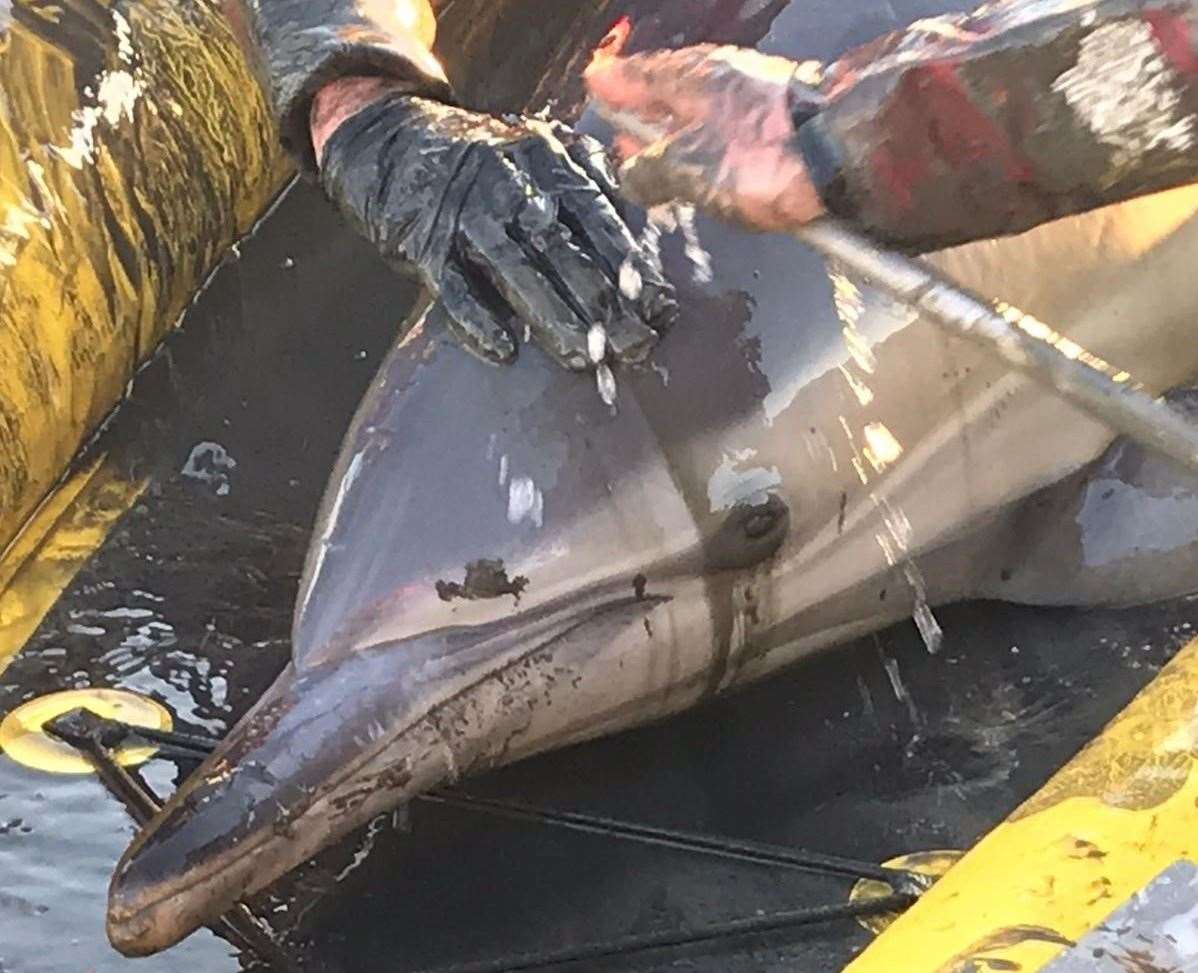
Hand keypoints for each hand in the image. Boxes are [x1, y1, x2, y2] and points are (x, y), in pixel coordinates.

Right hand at [313, 84, 676, 368]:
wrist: (391, 141)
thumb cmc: (482, 162)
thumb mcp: (539, 151)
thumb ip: (590, 182)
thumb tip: (639, 238)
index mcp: (546, 160)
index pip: (600, 219)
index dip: (632, 267)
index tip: (660, 309)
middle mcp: (509, 183)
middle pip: (565, 251)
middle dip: (605, 305)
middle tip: (636, 347)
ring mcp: (465, 213)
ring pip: (516, 271)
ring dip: (554, 319)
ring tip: (585, 359)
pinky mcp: (424, 242)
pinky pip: (453, 286)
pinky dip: (477, 319)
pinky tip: (504, 349)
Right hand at [585, 44, 826, 232]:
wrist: (845, 156)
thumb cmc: (764, 155)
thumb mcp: (687, 169)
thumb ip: (650, 172)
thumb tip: (631, 176)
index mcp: (691, 77)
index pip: (639, 74)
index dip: (614, 85)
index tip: (596, 84)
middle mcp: (724, 79)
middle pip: (672, 95)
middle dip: (644, 117)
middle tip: (624, 134)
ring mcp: (757, 99)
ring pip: (704, 115)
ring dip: (679, 139)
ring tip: (663, 162)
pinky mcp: (785, 127)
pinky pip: (733, 134)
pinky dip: (713, 150)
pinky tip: (712, 171)